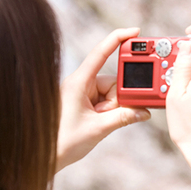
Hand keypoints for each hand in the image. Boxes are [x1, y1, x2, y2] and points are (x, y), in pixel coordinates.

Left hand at [57, 28, 150, 171]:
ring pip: (110, 94)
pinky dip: (108, 112)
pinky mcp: (82, 103)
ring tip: (99, 124)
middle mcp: (80, 84)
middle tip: (108, 116)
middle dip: (118, 99)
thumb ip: (123, 118)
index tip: (135, 31)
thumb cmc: (64, 142)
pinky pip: (104, 102)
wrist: (47, 158)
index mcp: (78, 82)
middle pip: (112, 81)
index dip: (118, 39)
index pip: (100, 53)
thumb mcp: (99, 129)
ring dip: (112, 109)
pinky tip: (101, 123)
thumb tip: (143, 112)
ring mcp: (81, 93)